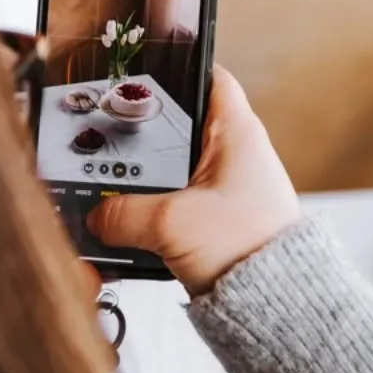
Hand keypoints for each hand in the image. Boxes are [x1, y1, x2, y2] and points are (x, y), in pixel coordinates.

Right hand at [86, 67, 300, 294]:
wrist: (277, 307)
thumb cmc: (246, 251)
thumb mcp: (170, 224)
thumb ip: (122, 214)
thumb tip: (95, 214)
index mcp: (235, 132)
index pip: (205, 75)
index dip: (173, 65)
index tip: (135, 68)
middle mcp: (234, 154)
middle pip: (177, 126)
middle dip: (138, 135)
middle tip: (99, 135)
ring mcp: (226, 189)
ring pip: (171, 171)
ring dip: (140, 182)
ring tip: (102, 185)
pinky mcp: (218, 222)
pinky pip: (175, 206)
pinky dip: (149, 214)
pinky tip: (121, 226)